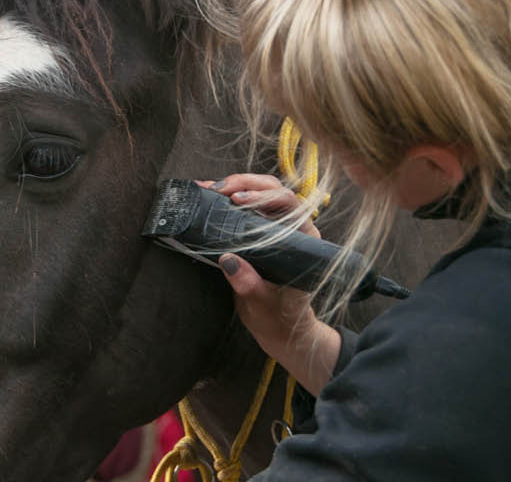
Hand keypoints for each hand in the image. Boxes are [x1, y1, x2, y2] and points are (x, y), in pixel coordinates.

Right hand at [198, 174, 340, 394]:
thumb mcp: (263, 305)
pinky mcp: (258, 231)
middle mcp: (293, 228)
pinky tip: (206, 195)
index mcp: (304, 242)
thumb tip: (229, 261)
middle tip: (218, 189)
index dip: (265, 197)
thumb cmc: (279, 317)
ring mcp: (276, 227)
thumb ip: (249, 285)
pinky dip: (225, 199)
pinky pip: (244, 207)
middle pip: (273, 190)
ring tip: (207, 188)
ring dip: (234, 186)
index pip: (290, 205)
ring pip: (259, 192)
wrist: (279, 327)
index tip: (239, 200)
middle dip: (245, 183)